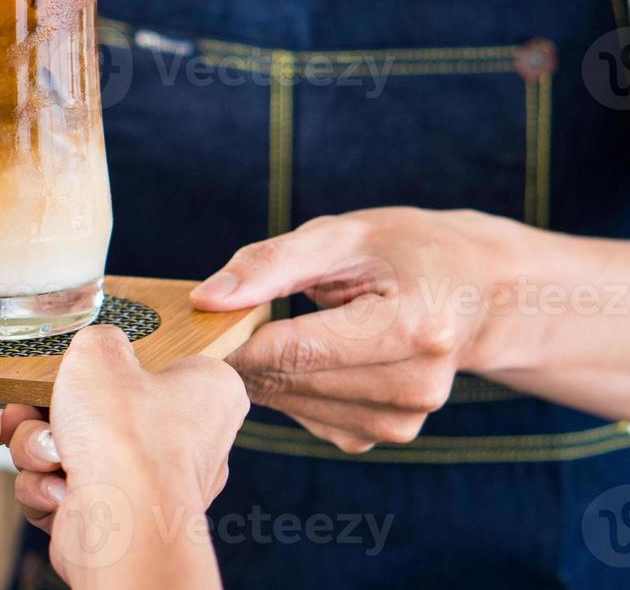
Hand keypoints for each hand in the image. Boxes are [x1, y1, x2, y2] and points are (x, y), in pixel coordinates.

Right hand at [0, 327, 247, 588]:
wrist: (120, 527)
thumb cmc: (128, 441)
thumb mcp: (101, 352)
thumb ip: (98, 339)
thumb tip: (95, 349)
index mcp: (206, 393)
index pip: (156, 363)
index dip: (107, 364)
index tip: (77, 365)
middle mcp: (185, 441)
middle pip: (96, 408)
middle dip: (48, 410)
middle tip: (28, 407)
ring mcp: (148, 483)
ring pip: (69, 448)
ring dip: (39, 447)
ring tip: (47, 452)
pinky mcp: (113, 517)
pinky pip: (61, 488)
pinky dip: (47, 487)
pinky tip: (58, 489)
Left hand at [190, 207, 530, 452]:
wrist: (474, 293)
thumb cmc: (404, 251)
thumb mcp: (341, 235)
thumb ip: (271, 264)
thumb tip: (205, 300)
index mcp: (417, 327)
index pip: (300, 349)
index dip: (236, 339)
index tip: (196, 326)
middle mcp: (418, 385)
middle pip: (293, 378)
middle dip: (245, 350)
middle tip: (222, 319)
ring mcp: (404, 420)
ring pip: (292, 402)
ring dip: (263, 369)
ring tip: (267, 327)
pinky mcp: (383, 436)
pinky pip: (307, 416)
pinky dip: (288, 386)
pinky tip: (301, 354)